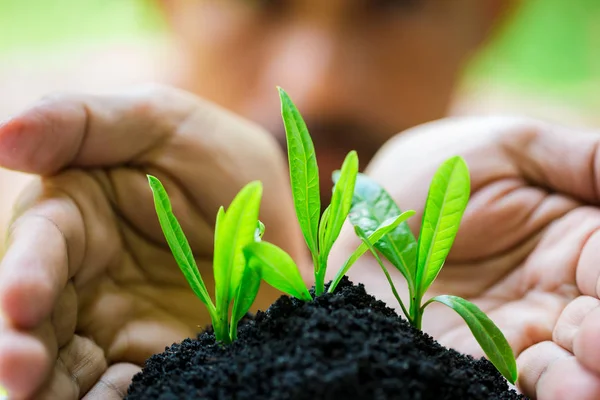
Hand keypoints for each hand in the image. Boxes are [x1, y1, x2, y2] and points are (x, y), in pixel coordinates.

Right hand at [0, 86, 302, 398]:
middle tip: (23, 376)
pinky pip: (123, 385)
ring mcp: (116, 320)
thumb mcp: (158, 121)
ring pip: (68, 362)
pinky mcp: (153, 353)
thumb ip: (82, 121)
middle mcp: (82, 274)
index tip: (21, 303)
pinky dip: (112, 399)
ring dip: (56, 389)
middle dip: (23, 348)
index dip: (24, 274)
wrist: (269, 206)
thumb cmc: (210, 153)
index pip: (38, 245)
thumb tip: (3, 135)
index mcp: (73, 213)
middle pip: (38, 317)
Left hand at [331, 117, 599, 398]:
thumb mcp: (511, 147)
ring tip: (576, 385)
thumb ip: (583, 160)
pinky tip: (531, 390)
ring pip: (562, 368)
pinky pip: (499, 380)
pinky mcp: (465, 356)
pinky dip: (521, 390)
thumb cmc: (440, 172)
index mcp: (579, 241)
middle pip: (598, 328)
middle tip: (593, 344)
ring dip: (577, 380)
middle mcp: (554, 295)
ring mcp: (511, 331)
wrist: (369, 210)